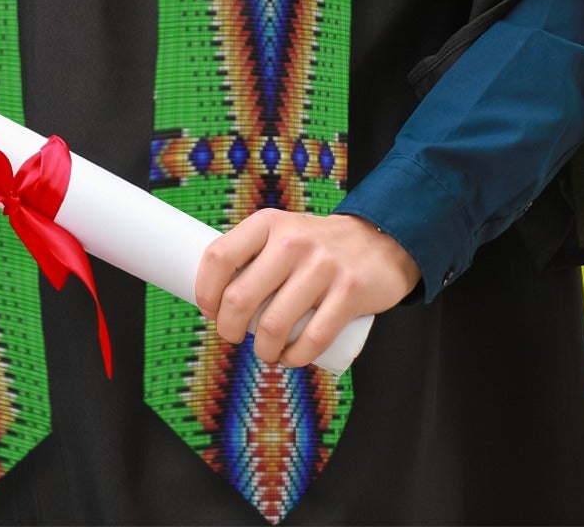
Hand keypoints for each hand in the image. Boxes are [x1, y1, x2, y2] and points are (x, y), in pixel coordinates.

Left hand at [193, 210, 420, 367]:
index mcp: (267, 223)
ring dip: (262, 350)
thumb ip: (252, 254)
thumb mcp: (280, 232)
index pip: (219, 256)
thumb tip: (214, 294)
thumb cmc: (315, 246)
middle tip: (231, 336)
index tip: (209, 310)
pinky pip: (313, 338)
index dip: (205, 290)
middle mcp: (291, 240)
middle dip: (227, 328)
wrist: (378, 242)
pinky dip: (295, 358)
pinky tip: (289, 359)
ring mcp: (322, 266)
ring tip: (264, 352)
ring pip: (274, 324)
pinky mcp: (349, 293)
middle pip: (240, 297)